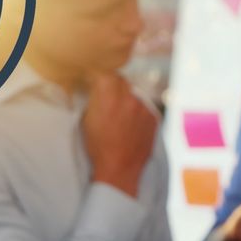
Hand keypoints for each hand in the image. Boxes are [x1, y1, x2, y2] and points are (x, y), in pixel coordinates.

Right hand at [83, 72, 158, 197]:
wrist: (120, 168)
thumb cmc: (98, 146)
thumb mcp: (86, 118)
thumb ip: (93, 98)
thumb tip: (95, 87)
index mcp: (107, 94)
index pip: (105, 72)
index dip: (98, 76)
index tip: (93, 80)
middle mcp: (128, 96)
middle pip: (120, 80)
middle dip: (112, 85)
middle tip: (105, 97)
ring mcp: (143, 106)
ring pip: (133, 93)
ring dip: (126, 99)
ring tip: (119, 116)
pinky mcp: (154, 116)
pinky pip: (144, 107)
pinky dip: (137, 111)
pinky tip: (130, 125)